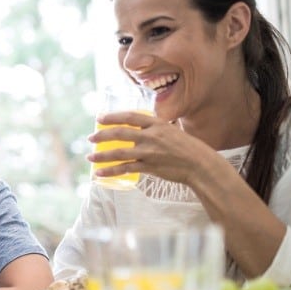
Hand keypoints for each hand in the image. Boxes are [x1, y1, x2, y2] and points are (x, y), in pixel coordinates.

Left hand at [89, 110, 218, 186]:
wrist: (200, 164)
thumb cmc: (188, 148)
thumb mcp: (172, 131)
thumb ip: (155, 129)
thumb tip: (140, 128)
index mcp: (157, 124)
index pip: (130, 117)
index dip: (113, 117)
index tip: (99, 118)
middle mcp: (151, 136)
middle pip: (120, 133)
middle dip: (102, 135)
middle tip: (90, 138)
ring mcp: (150, 152)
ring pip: (120, 152)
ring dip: (102, 155)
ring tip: (90, 157)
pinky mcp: (149, 166)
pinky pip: (125, 168)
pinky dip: (111, 171)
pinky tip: (100, 173)